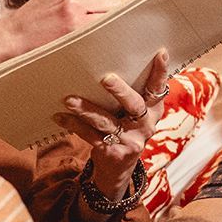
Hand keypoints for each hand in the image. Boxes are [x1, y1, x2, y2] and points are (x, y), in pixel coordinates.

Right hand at [2, 0, 130, 55]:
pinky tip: (104, 33)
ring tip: (110, 25)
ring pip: (115, 5)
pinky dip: (110, 27)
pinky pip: (106, 22)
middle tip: (121, 15)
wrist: (14, 35)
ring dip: (116, 16)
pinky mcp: (75, 23)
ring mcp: (74, 3)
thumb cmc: (37, 16)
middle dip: (122, 2)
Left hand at [53, 48, 169, 201]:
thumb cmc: (124, 127)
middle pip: (135, 105)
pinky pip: (90, 136)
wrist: (118, 168)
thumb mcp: (134, 112)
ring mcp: (130, 140)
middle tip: (106, 78)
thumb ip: (131, 90)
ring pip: (107, 122)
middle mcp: (145, 125)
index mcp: (153, 110)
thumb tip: (109, 57)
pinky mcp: (112, 152)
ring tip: (69, 100)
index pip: (158, 88)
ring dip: (87, 109)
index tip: (160, 53)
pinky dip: (74, 124)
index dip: (161, 72)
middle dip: (121, 91)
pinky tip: (60, 116)